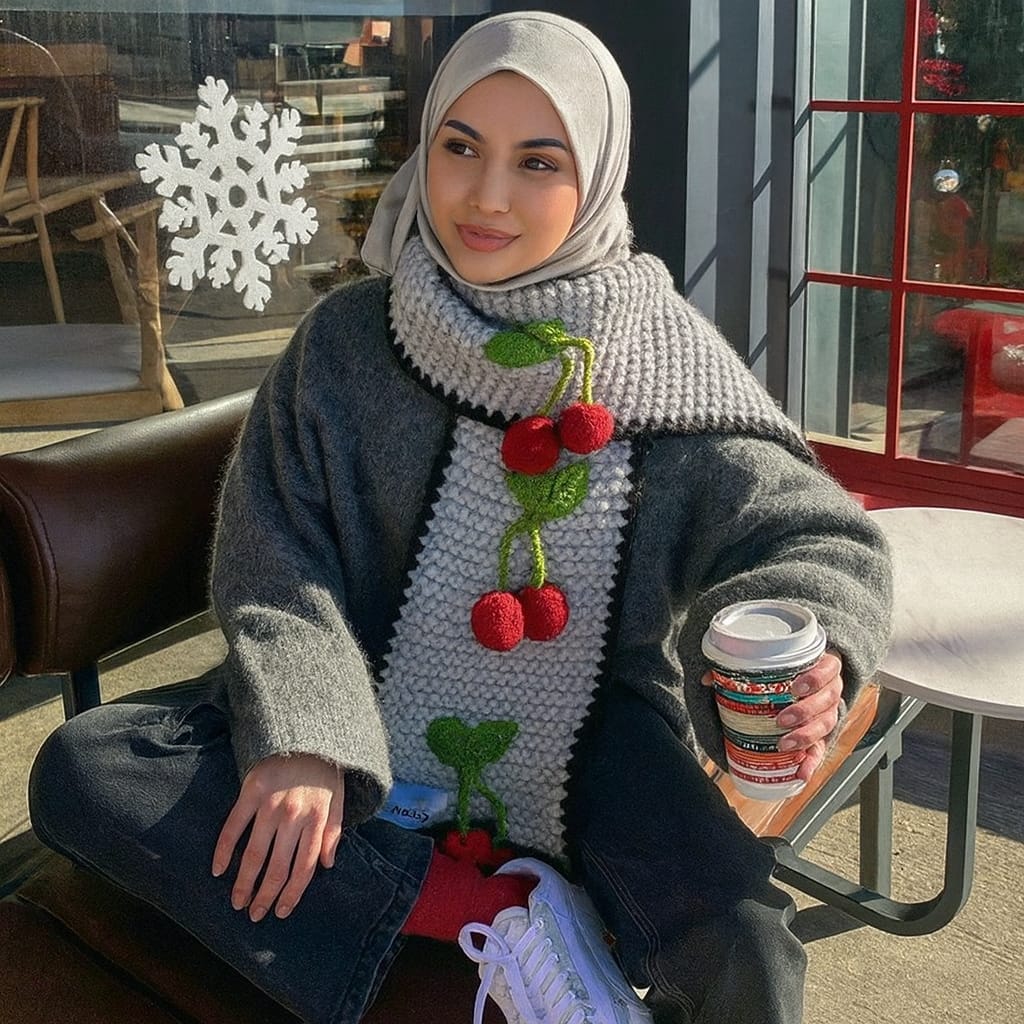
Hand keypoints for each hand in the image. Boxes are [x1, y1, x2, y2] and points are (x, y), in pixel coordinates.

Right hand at [212, 753, 344, 921]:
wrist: (306, 733)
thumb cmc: (324, 771)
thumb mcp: (339, 799)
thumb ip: (334, 832)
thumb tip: (327, 865)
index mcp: (317, 820)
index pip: (304, 868)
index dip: (292, 894)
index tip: (280, 911)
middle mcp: (294, 816)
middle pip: (277, 867)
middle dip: (265, 895)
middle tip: (255, 914)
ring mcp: (271, 805)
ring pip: (254, 853)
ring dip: (244, 882)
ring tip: (237, 901)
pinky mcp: (251, 792)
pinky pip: (233, 826)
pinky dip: (224, 849)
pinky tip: (218, 869)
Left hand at [702, 651, 843, 782]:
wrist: (804, 683)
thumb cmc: (786, 671)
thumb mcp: (770, 664)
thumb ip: (741, 667)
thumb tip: (707, 679)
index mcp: (822, 667)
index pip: (828, 668)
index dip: (816, 678)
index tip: (796, 687)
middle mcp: (830, 690)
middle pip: (827, 700)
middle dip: (805, 711)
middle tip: (782, 719)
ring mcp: (827, 713)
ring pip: (826, 724)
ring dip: (806, 736)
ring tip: (784, 744)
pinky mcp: (821, 735)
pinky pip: (821, 750)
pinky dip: (811, 762)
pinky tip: (801, 772)